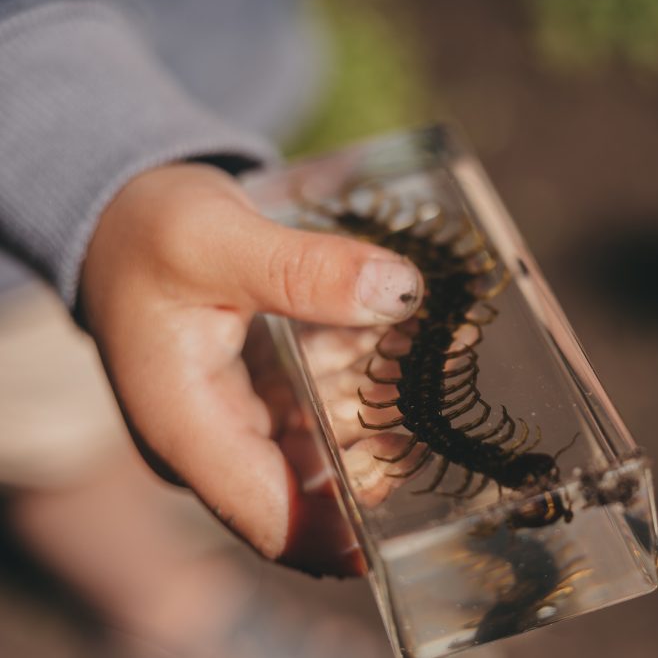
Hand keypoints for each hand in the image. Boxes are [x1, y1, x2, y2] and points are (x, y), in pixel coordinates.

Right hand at [79, 163, 422, 575]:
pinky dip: (366, 386)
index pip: (273, 521)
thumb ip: (303, 270)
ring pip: (331, 451)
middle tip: (442, 393)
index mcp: (190, 432)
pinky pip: (326, 413)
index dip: (347, 534)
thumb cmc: (148, 233)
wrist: (118, 221)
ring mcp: (241, 427)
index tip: (420, 503)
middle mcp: (217, 447)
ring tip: (437, 357)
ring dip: (385, 414)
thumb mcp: (215, 238)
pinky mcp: (261, 402)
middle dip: (385, 451)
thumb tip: (400, 291)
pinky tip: (404, 345)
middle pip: (316, 490)